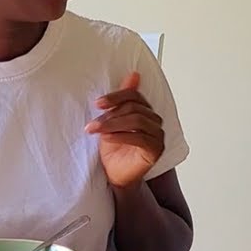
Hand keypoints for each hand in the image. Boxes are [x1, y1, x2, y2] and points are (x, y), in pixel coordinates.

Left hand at [86, 71, 163, 188]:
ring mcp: (158, 136)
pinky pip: (139, 137)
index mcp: (146, 111)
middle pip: (134, 108)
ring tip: (95, 130)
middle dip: (110, 114)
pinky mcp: (156, 150)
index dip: (116, 97)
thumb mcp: (112, 120)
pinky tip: (107, 138)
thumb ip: (122, 99)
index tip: (98, 103)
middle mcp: (155, 121)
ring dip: (112, 124)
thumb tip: (134, 75)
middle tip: (92, 124)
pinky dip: (120, 136)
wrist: (115, 174)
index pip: (134, 95)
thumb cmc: (114, 149)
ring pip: (136, 120)